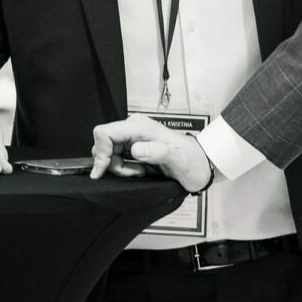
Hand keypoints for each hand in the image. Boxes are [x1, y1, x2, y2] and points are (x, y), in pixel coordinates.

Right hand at [89, 117, 211, 190]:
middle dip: (112, 164)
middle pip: (104, 144)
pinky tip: (141, 172)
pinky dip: (124, 169)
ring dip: (119, 168)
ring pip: (109, 153)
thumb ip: (158, 152)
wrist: (201, 165)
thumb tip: (136, 150)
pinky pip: (117, 158)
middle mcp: (134, 128)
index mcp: (140, 127)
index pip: (104, 133)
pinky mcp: (134, 147)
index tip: (105, 171)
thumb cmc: (192, 162)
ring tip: (141, 173)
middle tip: (134, 174)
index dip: (100, 153)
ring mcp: (133, 137)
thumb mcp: (178, 160)